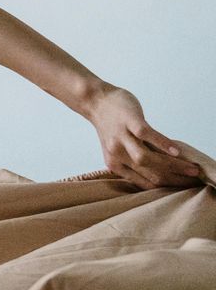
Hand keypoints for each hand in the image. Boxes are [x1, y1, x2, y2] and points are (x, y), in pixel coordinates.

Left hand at [84, 85, 203, 188]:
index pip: (146, 183)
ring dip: (173, 165)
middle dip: (175, 180)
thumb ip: (137, 159)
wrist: (95, 101)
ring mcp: (122, 138)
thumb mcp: (119, 148)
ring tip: (191, 169)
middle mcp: (117, 155)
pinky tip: (177, 151)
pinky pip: (147, 136)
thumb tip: (165, 169)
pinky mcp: (129, 122)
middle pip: (150, 174)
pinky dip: (163, 144)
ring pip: (148, 159)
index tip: (185, 187)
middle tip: (194, 179)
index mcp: (115, 165)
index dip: (168, 187)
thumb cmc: (112, 126)